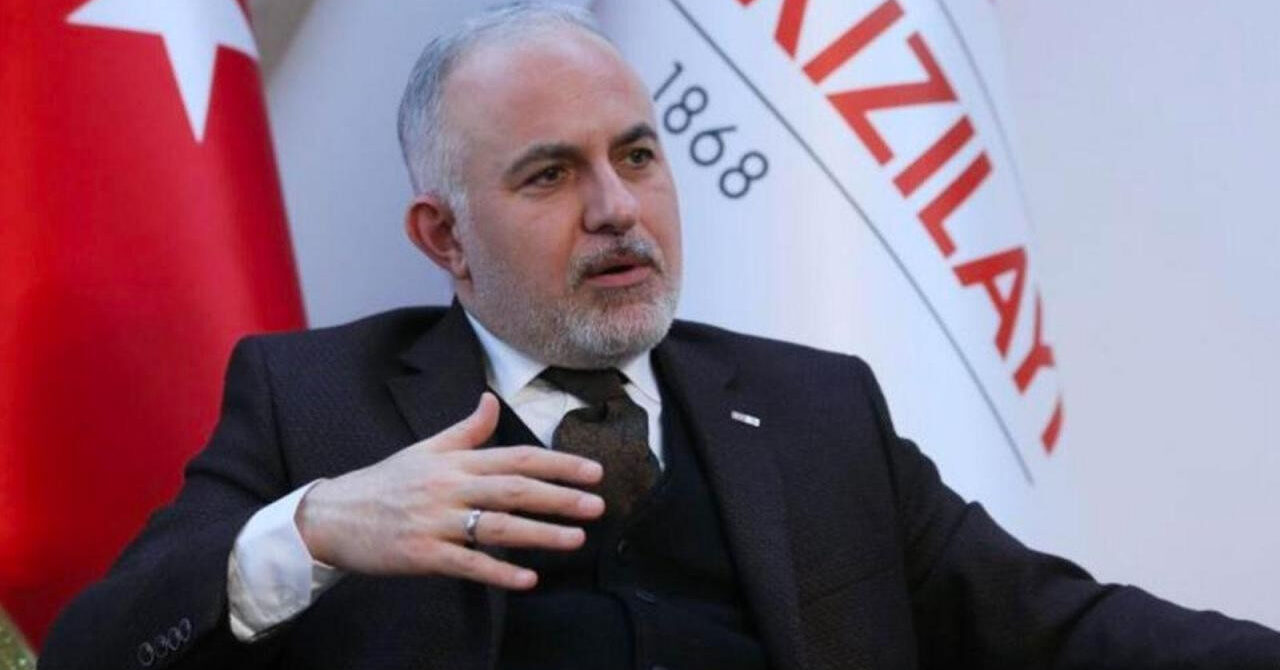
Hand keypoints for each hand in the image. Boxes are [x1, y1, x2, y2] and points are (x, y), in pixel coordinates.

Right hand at [295, 392, 603, 589]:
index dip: (559, 464)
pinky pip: (468, 564)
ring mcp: (436, 521)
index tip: (594, 471)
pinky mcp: (422, 554)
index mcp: (455, 461)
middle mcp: (450, 487)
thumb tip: (492, 400)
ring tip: (576, 541)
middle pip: (515, 489)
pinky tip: (528, 580)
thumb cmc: (384, 483)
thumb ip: (466, 430)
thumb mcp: (425, 449)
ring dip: (540, 534)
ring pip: (497, 527)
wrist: (331, 516)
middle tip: (598, 506)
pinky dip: (499, 572)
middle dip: (560, 497)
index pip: (518, 458)